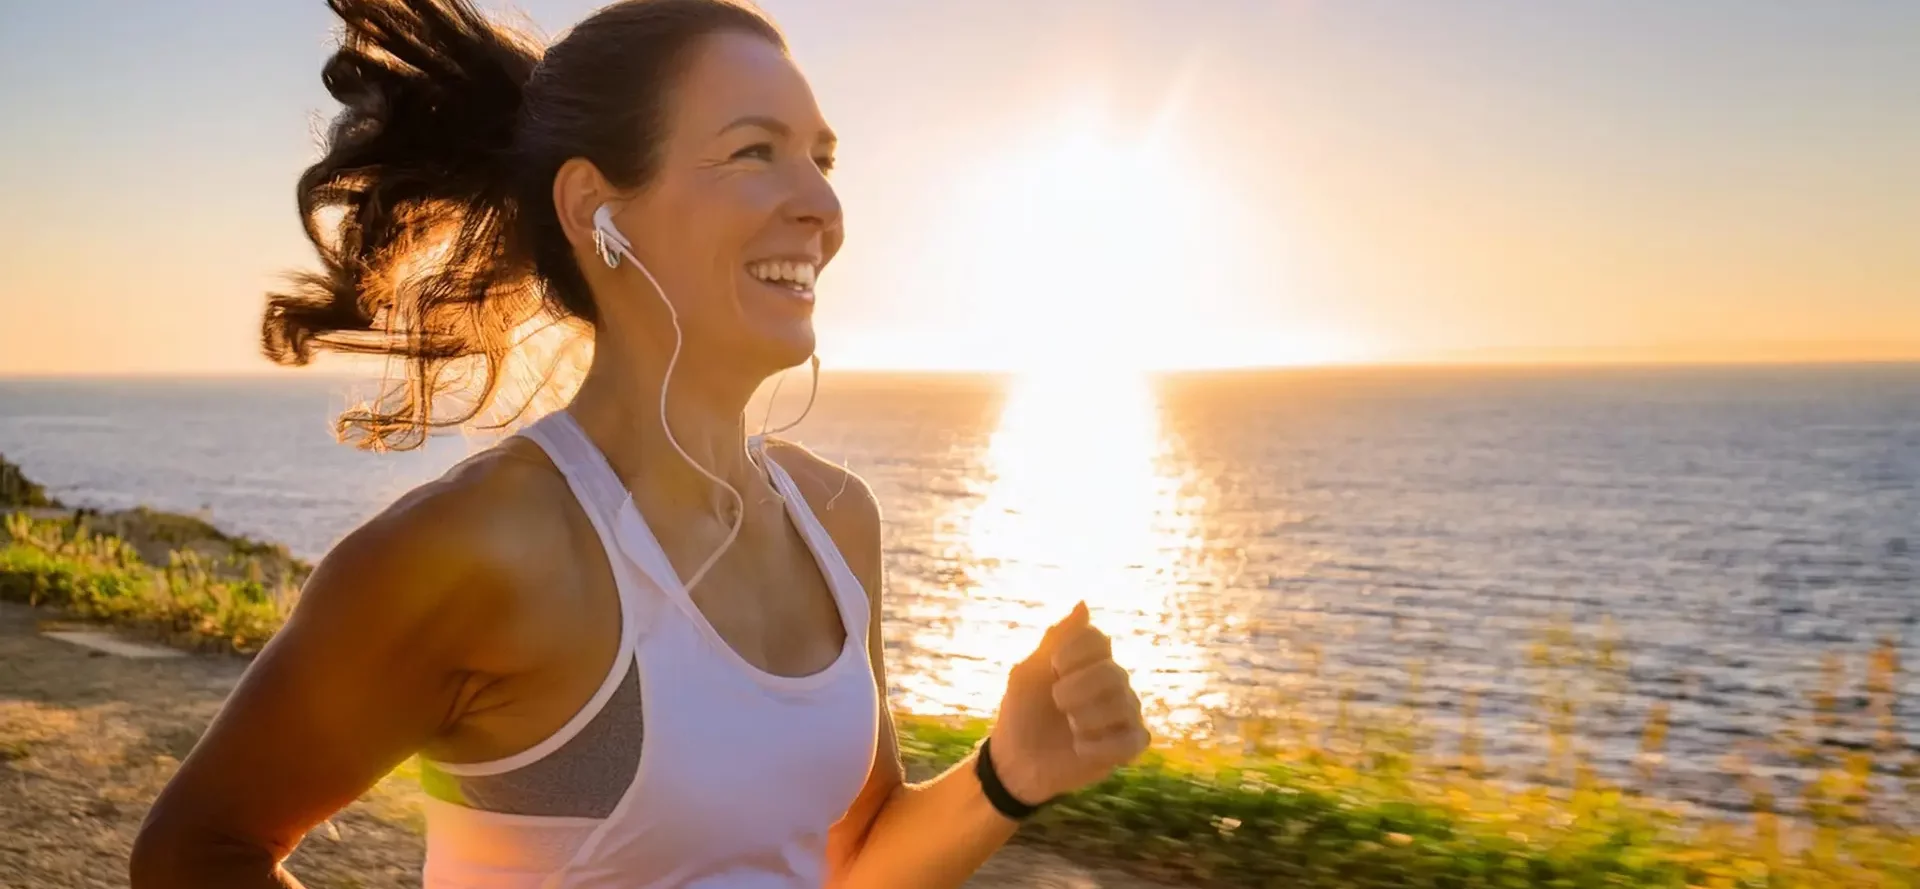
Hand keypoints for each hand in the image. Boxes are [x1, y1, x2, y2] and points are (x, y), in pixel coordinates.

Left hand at [986, 601, 1150, 805]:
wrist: (1017, 760)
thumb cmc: (1022, 711)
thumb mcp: (1029, 672)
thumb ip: (1056, 639)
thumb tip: (1083, 604)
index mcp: (1090, 659)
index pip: (1098, 639)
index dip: (1074, 652)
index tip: (1053, 668)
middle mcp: (1114, 681)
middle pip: (1113, 673)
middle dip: (1077, 689)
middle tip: (1057, 702)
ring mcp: (1125, 713)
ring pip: (1124, 705)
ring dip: (1086, 718)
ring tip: (1069, 727)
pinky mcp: (1128, 745)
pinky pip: (1133, 739)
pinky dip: (1101, 745)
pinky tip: (1079, 748)